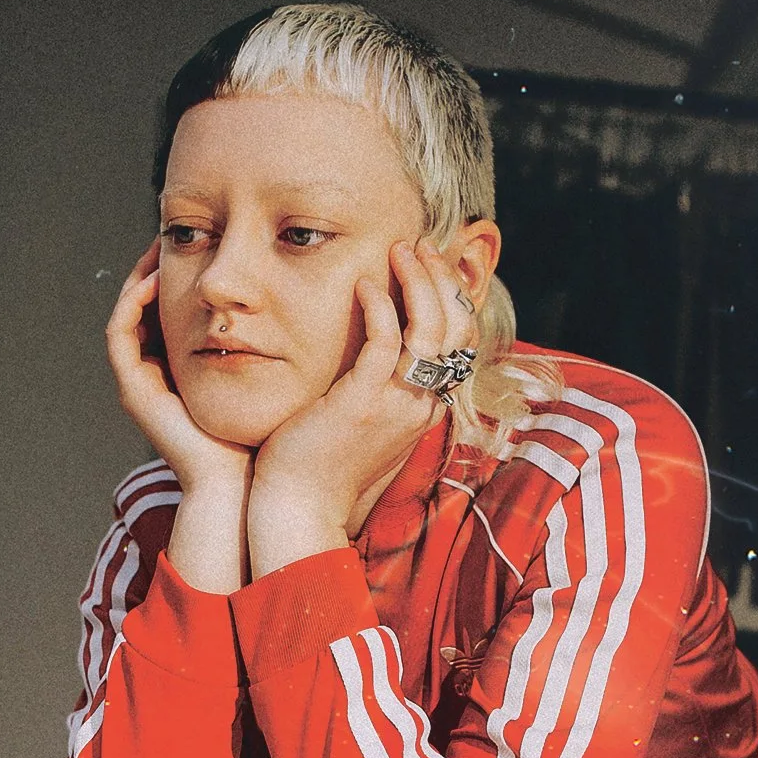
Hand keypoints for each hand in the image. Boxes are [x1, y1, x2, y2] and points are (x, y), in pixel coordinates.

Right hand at [105, 241, 255, 496]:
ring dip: (137, 277)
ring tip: (158, 245)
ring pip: (128, 316)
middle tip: (171, 232)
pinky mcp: (134, 391)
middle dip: (156, 269)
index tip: (201, 241)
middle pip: (146, 309)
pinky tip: (152, 280)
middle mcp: (157, 376)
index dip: (181, 275)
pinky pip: (120, 335)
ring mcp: (141, 384)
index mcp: (185, 372)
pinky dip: (130, 305)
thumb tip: (309, 302)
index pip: (173, 312)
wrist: (243, 482)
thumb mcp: (273, 375)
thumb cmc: (264, 434)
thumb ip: (278, 343)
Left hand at [247, 239, 475, 574]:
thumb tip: (371, 356)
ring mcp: (397, 404)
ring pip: (432, 329)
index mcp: (424, 409)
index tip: (426, 265)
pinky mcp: (363, 401)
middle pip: (457, 328)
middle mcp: (421, 405)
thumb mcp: (361, 424)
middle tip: (418, 247)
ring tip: (400, 250)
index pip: (459, 342)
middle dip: (442, 280)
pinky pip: (387, 341)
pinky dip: (381, 305)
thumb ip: (376, 390)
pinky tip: (363, 284)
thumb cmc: (317, 467)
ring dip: (419, 281)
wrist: (298, 510)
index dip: (450, 297)